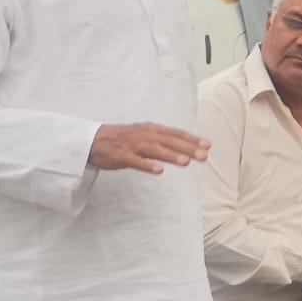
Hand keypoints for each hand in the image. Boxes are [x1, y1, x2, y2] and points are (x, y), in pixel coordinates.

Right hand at [87, 123, 209, 173]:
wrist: (94, 140)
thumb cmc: (123, 139)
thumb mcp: (145, 134)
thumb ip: (163, 140)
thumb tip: (186, 146)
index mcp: (151, 129)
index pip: (175, 133)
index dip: (192, 139)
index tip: (208, 145)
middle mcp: (144, 135)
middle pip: (169, 141)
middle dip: (188, 148)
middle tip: (204, 155)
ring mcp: (133, 145)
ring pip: (155, 150)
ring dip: (171, 155)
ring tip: (186, 161)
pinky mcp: (121, 156)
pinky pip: (136, 161)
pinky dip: (147, 165)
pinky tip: (158, 170)